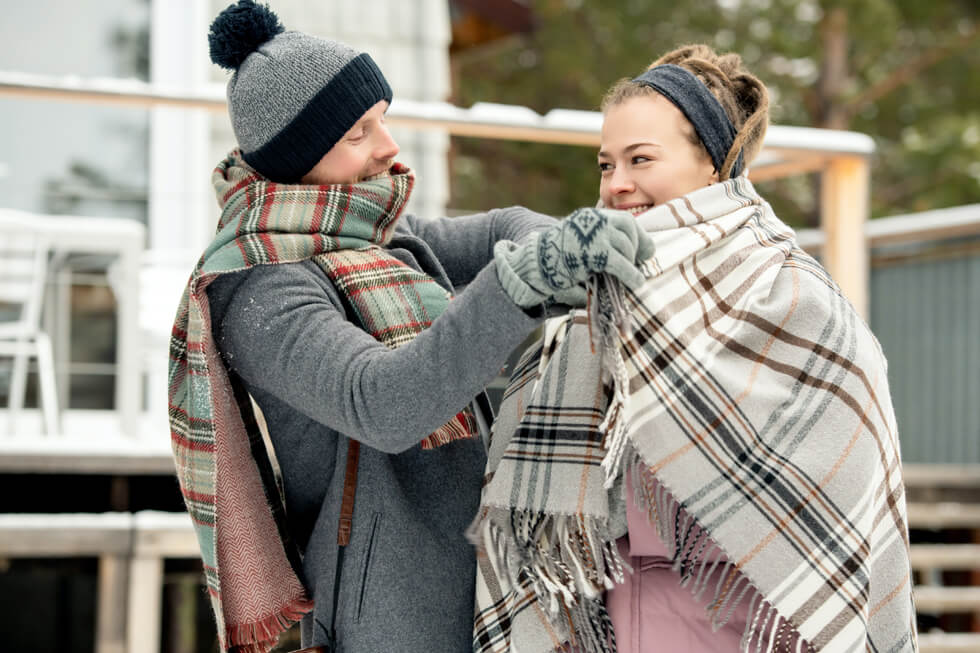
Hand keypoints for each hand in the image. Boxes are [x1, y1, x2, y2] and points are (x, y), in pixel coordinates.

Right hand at [494, 208, 652, 307]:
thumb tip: (629, 258)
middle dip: (638, 248)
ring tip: (635, 278)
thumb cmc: (556, 258)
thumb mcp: (580, 243)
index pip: (624, 221)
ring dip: (632, 263)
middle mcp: (595, 220)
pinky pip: (620, 262)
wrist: (535, 264)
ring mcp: (595, 234)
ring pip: (626, 246)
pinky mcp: (595, 252)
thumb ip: (600, 244)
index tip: (645, 251)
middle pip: (628, 231)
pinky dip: (630, 274)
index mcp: (591, 217)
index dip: (638, 236)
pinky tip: (635, 283)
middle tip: (639, 264)